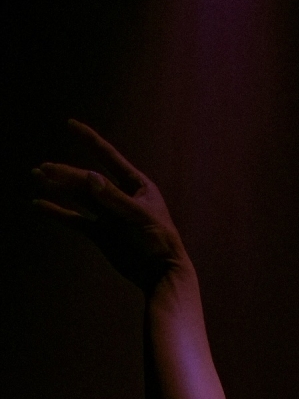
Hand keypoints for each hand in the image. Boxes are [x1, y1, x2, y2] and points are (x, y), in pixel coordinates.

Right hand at [32, 121, 186, 289]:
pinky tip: (39, 204)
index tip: (71, 124)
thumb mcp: (140, 217)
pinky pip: (75, 219)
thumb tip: (90, 176)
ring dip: (59, 186)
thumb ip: (115, 198)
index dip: (90, 140)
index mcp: (137, 186)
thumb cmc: (160, 242)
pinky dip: (58, 212)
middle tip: (44, 169)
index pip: (109, 158)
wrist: (160, 274)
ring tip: (38, 175)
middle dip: (66, 173)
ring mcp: (109, 215)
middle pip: (88, 180)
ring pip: (79, 196)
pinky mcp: (100, 233)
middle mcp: (120, 197)